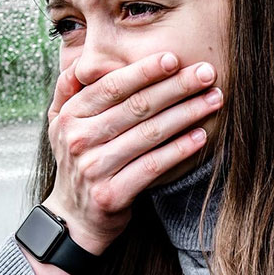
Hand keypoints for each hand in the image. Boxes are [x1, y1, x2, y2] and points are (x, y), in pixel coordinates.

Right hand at [22, 51, 223, 274]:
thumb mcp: (60, 123)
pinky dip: (179, 150)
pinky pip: (152, 166)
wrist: (73, 216)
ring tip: (213, 100)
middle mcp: (78, 140)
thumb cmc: (78, 160)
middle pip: (136, 107)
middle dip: (176, 87)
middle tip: (207, 73)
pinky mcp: (111, 194)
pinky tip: (200, 136)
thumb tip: (85, 62)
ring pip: (149, 134)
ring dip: (186, 114)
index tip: (174, 58)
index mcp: (69, 117)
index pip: (111, 87)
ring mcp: (94, 168)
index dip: (144, 71)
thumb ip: (68, 89)